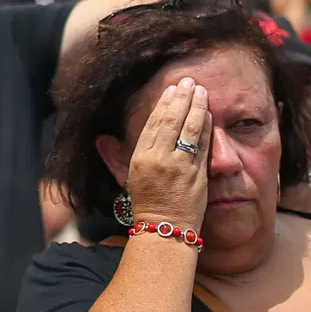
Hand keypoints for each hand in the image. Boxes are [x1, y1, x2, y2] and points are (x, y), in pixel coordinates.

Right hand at [125, 77, 211, 232]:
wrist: (164, 229)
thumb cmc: (146, 204)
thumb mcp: (127, 178)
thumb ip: (116, 156)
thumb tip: (101, 139)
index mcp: (139, 158)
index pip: (153, 124)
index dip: (163, 105)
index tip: (171, 90)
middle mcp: (158, 159)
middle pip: (171, 121)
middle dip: (181, 99)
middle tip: (189, 82)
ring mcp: (179, 166)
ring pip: (188, 129)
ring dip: (196, 107)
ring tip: (202, 91)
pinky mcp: (196, 174)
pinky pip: (202, 145)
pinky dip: (206, 127)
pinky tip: (209, 114)